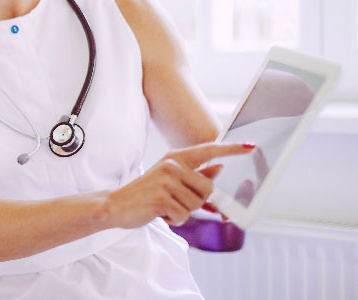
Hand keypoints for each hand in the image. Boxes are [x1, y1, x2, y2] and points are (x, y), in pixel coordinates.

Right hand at [105, 142, 254, 228]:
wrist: (116, 205)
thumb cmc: (146, 195)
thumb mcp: (171, 182)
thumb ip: (195, 176)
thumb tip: (219, 169)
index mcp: (176, 158)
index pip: (209, 151)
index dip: (231, 149)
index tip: (251, 147)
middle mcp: (172, 165)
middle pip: (208, 189)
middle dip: (197, 202)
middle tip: (176, 202)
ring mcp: (166, 180)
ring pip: (197, 204)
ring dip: (183, 212)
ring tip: (164, 207)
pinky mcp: (161, 196)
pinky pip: (183, 215)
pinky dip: (174, 220)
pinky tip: (160, 213)